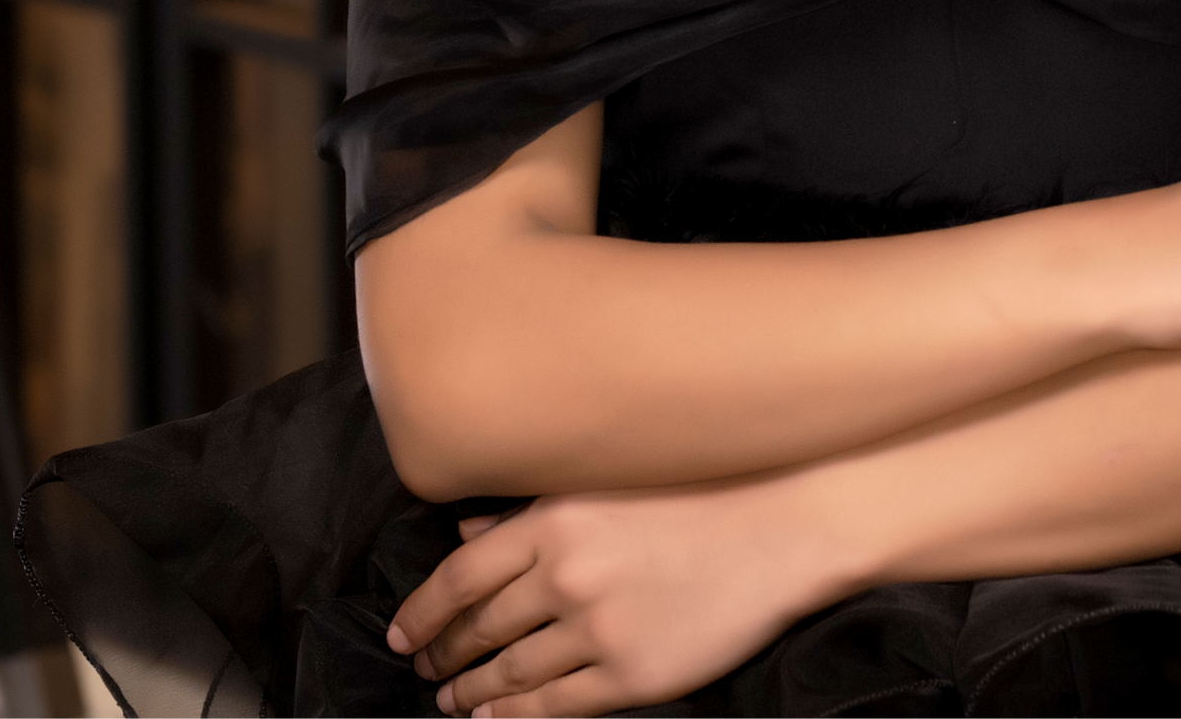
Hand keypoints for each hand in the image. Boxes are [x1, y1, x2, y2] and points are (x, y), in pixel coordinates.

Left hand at [388, 475, 827, 718]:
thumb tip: (467, 534)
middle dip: (443, 653)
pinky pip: (555, 705)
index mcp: (555, 519)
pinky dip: (514, 716)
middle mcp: (566, 573)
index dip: (424, 610)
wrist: (778, 525)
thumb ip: (531, 512)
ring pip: (510, 671)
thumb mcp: (606, 484)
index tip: (402, 632)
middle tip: (422, 669)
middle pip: (480, 627)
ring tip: (450, 701)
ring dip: (470, 690)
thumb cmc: (697, 491)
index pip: (462, 576)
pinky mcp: (630, 674)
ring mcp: (598, 627)